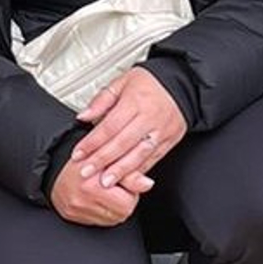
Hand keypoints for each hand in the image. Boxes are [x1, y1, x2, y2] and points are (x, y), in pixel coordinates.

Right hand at [50, 165, 140, 226]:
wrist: (54, 168)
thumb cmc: (84, 161)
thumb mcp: (109, 160)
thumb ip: (130, 174)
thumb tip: (148, 184)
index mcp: (92, 185)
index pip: (128, 203)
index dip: (130, 192)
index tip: (123, 183)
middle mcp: (82, 201)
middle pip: (121, 214)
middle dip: (123, 201)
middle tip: (114, 187)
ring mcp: (77, 211)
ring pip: (113, 220)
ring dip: (114, 207)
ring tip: (105, 192)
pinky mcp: (73, 217)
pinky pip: (99, 222)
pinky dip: (103, 212)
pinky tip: (96, 199)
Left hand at [71, 66, 186, 192]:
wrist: (183, 85)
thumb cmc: (151, 83)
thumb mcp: (122, 82)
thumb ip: (102, 100)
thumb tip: (84, 116)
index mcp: (135, 101)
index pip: (109, 126)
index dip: (92, 142)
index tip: (79, 154)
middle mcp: (149, 118)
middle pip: (122, 143)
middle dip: (103, 160)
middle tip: (87, 172)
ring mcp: (161, 132)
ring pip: (138, 155)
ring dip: (120, 171)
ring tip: (106, 181)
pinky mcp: (170, 141)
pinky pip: (152, 159)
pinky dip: (138, 171)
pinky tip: (127, 179)